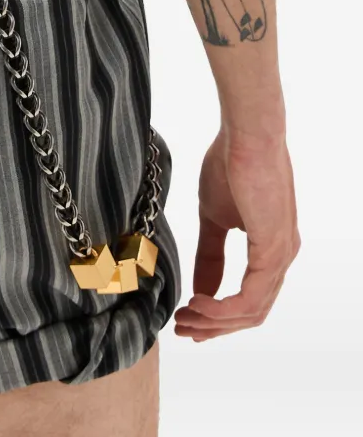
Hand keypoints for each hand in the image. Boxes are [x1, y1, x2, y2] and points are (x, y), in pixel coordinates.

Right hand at [174, 129, 298, 340]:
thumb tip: (199, 286)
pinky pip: (251, 297)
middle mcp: (281, 257)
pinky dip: (224, 308)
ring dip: (215, 321)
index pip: (249, 299)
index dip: (218, 316)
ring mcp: (280, 255)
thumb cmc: (229, 164)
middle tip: (182, 328)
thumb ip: (210, 253)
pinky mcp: (273, 250)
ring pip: (252, 311)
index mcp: (271, 249)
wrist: (245, 134)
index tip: (187, 319)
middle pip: (251, 313)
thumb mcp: (213, 216)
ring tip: (185, 317)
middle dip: (214, 326)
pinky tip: (199, 302)